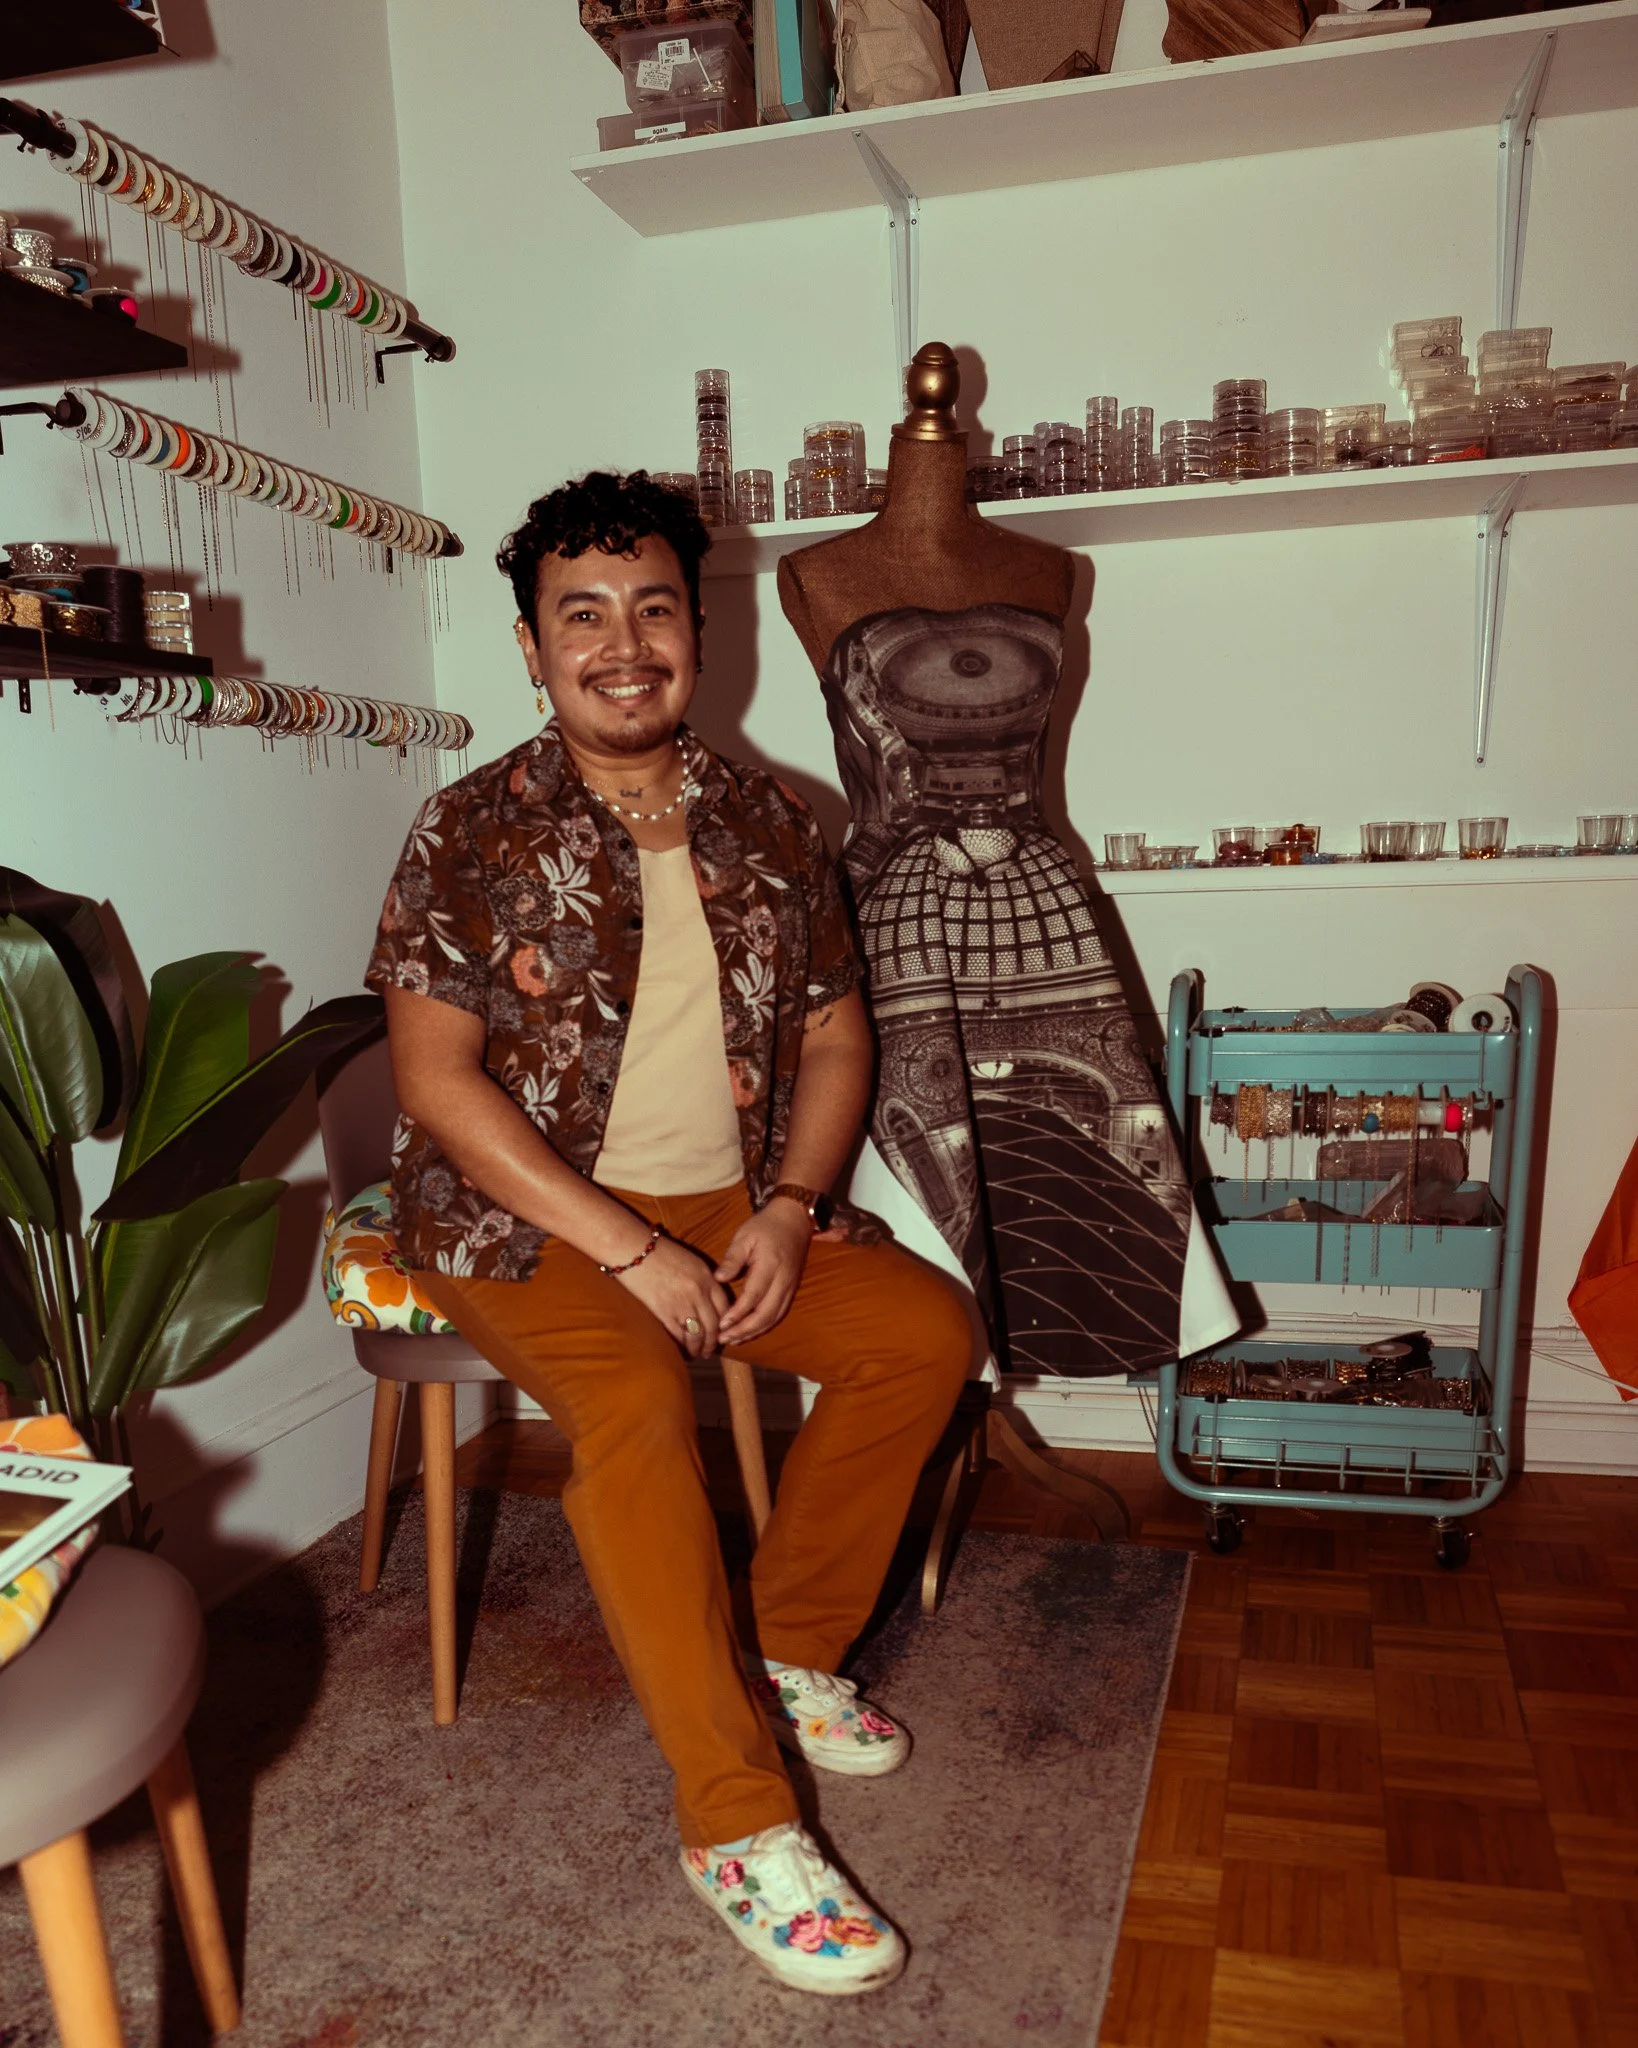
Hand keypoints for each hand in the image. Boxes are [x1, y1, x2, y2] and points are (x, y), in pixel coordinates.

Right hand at [617, 1236, 731, 1356]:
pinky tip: (681, 1351)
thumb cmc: (659, 1253)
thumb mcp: (690, 1262)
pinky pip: (678, 1335)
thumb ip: (703, 1280)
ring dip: (698, 1348)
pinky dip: (681, 1346)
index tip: (722, 1332)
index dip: (725, 1324)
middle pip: (713, 1325)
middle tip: (709, 1350)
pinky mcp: (663, 1311)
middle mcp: (698, 1292)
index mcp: (707, 1277)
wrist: (632, 1248)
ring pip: (697, 1334)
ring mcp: (681, 1303)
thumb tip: (709, 1301)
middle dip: (713, 1341)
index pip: (725, 1306)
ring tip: (696, 1354)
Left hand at [714, 1201, 813, 1345]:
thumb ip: (732, 1258)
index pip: (753, 1296)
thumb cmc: (765, 1226)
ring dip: (753, 1332)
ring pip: (773, 1318)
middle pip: (765, 1314)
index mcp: (770, 1266)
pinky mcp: (791, 1290)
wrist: (794, 1220)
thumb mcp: (744, 1236)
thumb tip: (718, 1279)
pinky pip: (778, 1314)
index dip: (738, 1313)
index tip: (721, 1324)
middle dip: (744, 1330)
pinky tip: (748, 1332)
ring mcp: (789, 1287)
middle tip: (723, 1338)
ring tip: (732, 1340)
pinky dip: (763, 1327)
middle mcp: (783, 1281)